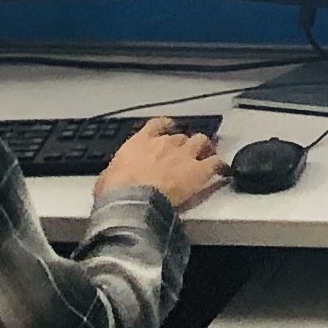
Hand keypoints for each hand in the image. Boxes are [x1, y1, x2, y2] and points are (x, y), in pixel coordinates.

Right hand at [99, 116, 222, 207]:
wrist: (132, 203)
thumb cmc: (115, 193)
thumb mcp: (105, 179)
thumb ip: (116, 171)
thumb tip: (113, 177)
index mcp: (140, 142)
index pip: (157, 124)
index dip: (165, 126)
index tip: (168, 129)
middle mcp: (165, 143)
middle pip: (181, 137)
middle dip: (184, 145)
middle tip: (186, 153)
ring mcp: (184, 155)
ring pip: (201, 141)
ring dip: (204, 148)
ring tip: (207, 155)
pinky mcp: (199, 170)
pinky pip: (216, 162)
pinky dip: (219, 165)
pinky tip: (221, 170)